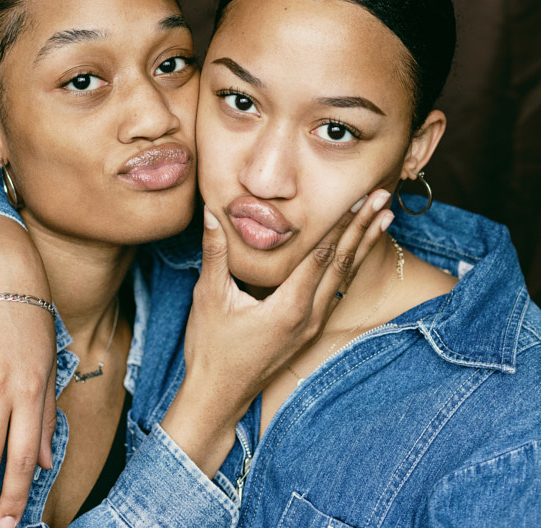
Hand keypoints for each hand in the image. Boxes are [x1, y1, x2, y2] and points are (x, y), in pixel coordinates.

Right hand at [161, 190, 391, 475]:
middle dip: (364, 227)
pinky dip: (350, 266)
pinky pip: (336, 291)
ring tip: (384, 218)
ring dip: (364, 245)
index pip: (322, 255)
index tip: (360, 196)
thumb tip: (212, 214)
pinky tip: (358, 253)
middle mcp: (309, 317)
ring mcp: (312, 326)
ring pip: (345, 278)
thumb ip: (215, 253)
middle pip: (343, 263)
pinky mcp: (309, 332)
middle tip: (384, 196)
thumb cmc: (210, 348)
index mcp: (289, 306)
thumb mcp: (209, 296)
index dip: (342, 222)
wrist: (217, 397)